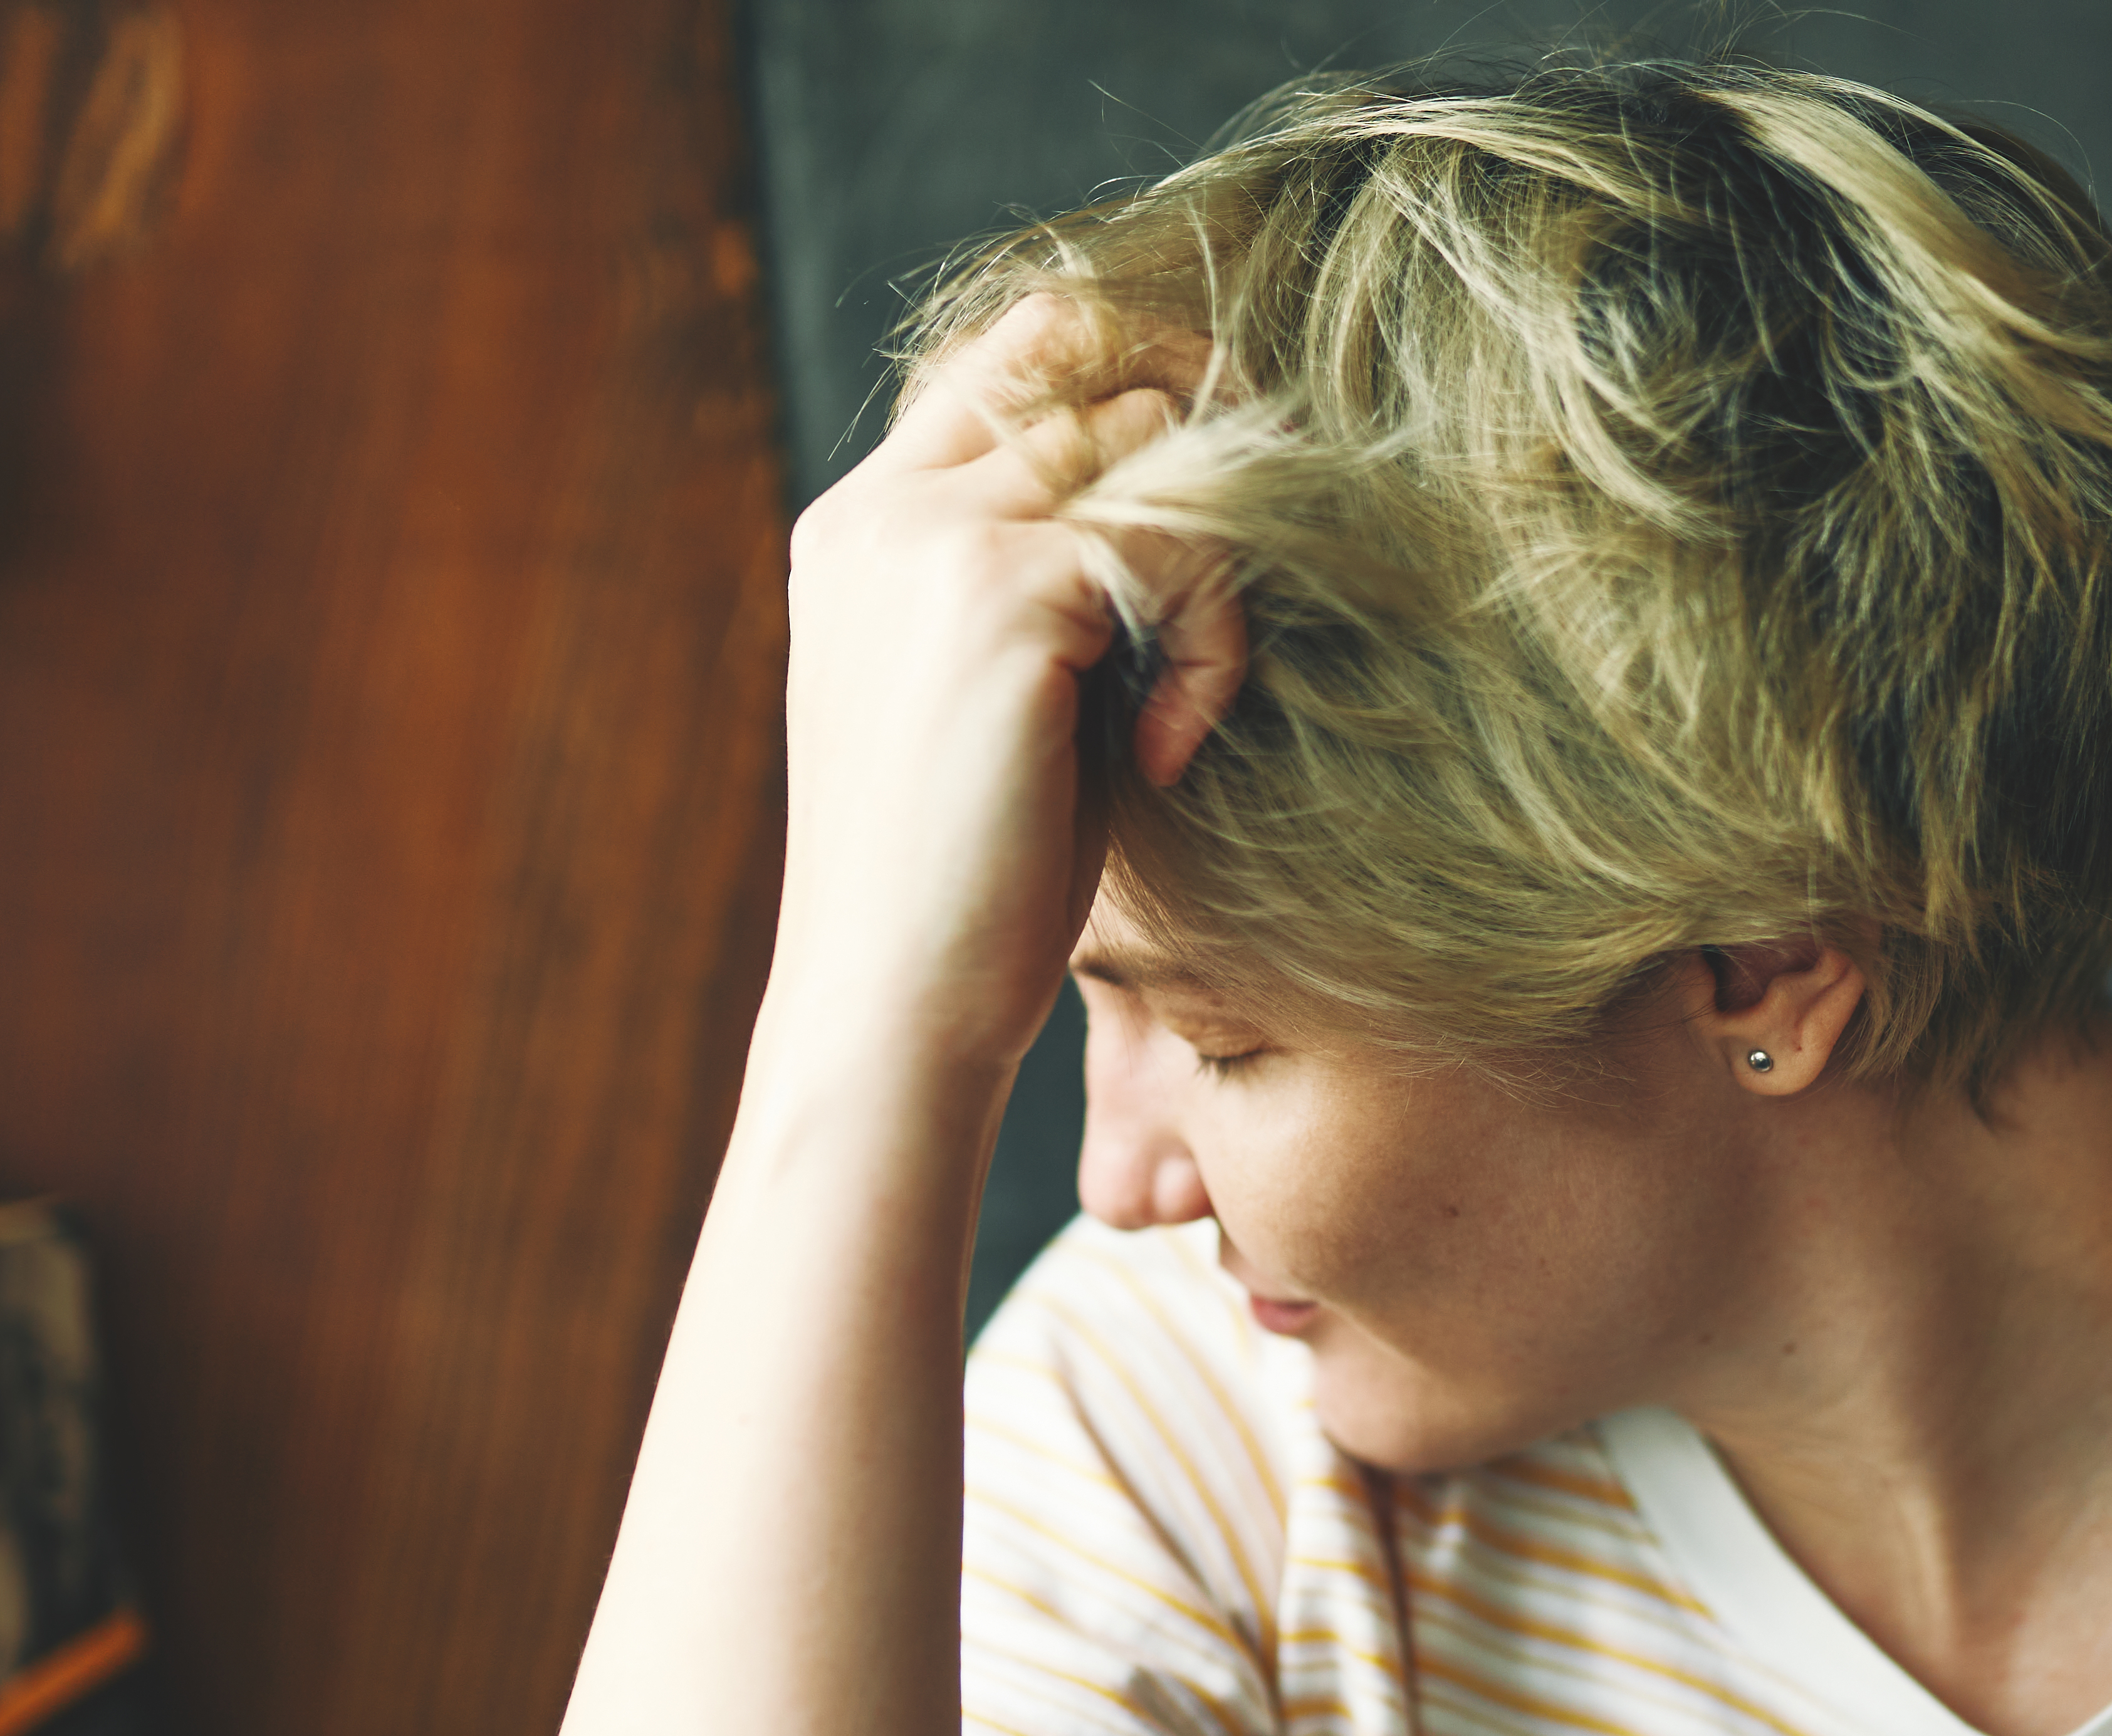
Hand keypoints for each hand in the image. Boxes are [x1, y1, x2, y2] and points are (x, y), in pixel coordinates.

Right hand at [771, 296, 1245, 1078]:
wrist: (893, 1006)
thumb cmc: (969, 886)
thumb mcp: (1004, 702)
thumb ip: (1060, 590)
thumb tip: (1202, 505)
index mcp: (865, 528)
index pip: (1008, 358)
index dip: (1128, 388)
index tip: (1218, 499)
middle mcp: (887, 507)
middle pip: (1080, 353)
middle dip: (1197, 433)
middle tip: (1246, 564)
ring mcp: (937, 537)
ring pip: (1146, 436)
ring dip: (1215, 554)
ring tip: (1192, 694)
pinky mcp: (1003, 591)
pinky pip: (1180, 543)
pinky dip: (1212, 643)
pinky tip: (1169, 752)